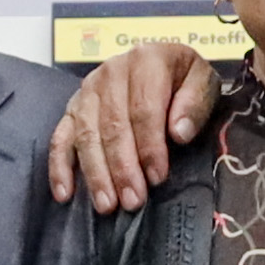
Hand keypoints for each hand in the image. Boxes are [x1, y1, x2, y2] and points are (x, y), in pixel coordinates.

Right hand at [44, 38, 213, 215]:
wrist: (163, 64)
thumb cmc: (184, 79)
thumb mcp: (203, 81)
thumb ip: (195, 103)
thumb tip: (179, 133)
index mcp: (147, 60)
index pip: (144, 109)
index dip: (150, 146)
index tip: (157, 177)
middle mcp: (112, 72)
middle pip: (112, 125)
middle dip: (122, 167)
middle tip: (132, 200)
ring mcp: (88, 90)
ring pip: (86, 135)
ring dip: (96, 173)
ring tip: (107, 204)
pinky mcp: (72, 108)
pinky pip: (60, 138)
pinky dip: (60, 167)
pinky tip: (65, 193)